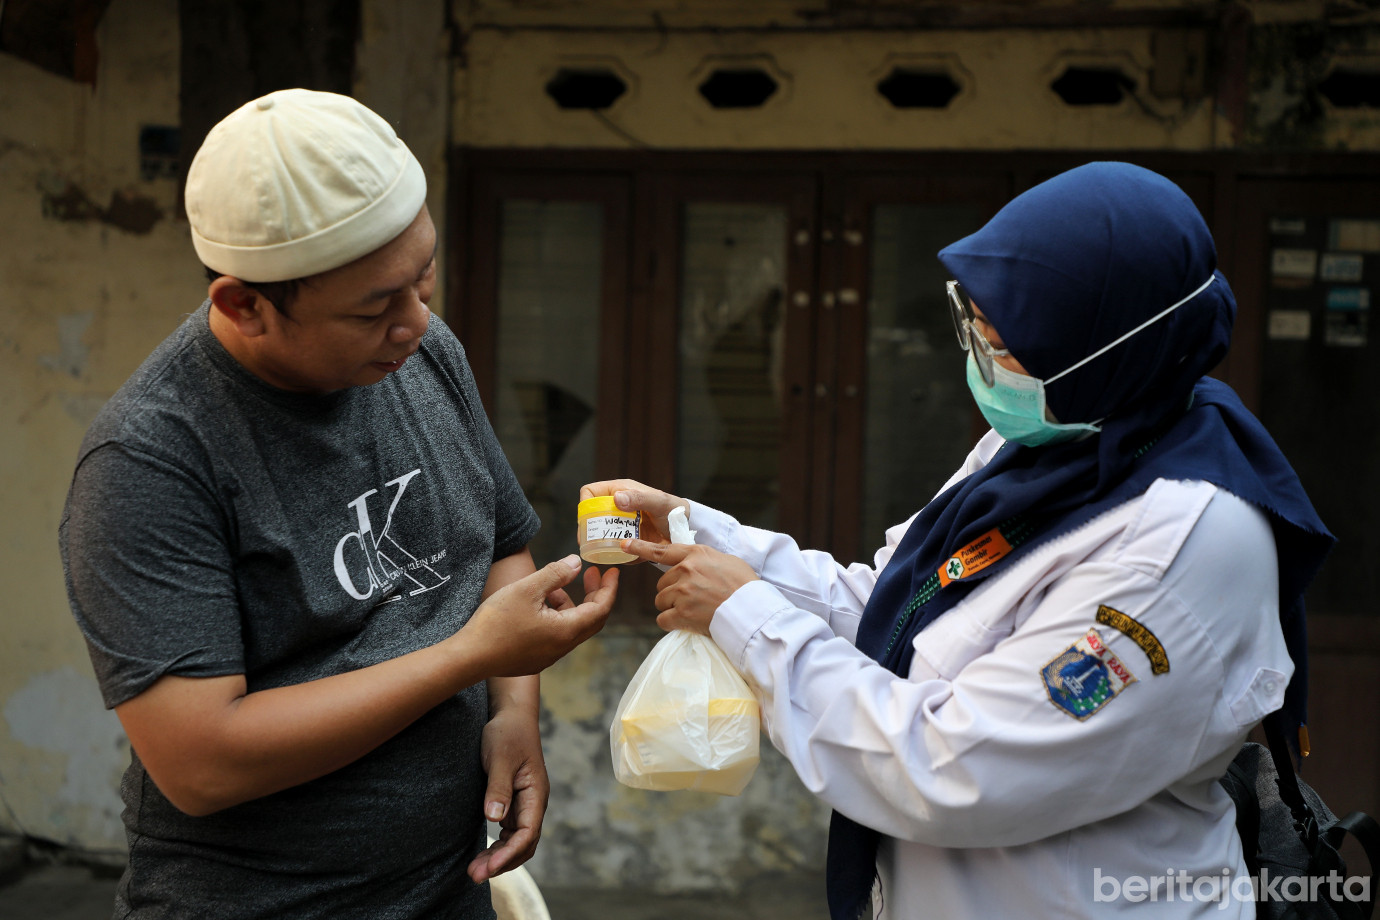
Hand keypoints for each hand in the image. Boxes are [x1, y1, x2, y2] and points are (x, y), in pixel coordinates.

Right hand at [459, 556, 617, 675]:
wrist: (470, 657)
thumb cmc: (497, 621)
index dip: (609, 588)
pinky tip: (538, 604)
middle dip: (595, 595)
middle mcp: (563, 647)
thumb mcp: (527, 589)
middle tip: (592, 574)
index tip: (612, 571)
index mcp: (566, 631)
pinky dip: (557, 616)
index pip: (601, 609)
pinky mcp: (535, 659)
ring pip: (571, 627)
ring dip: (571, 605)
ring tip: (554, 586)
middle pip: (591, 620)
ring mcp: (549, 656)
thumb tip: (576, 563)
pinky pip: (557, 635)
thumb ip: (555, 574)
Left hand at [468, 708, 548, 882]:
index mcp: (536, 794)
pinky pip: (510, 833)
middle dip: (502, 863)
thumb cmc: (507, 733)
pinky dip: (498, 847)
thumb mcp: (500, 758)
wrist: (511, 715)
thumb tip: (494, 819)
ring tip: (474, 871)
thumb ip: (498, 788)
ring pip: (517, 841)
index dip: (508, 854)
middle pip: (524, 844)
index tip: (488, 868)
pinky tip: (483, 854)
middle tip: (474, 876)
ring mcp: (525, 804)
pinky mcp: (515, 802)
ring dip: (499, 858)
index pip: (527, 834)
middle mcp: (534, 803)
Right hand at [580, 479, 688, 547]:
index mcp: (620, 491)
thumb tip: (617, 498)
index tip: (588, 520)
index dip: (584, 504)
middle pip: (589, 516)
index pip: (590, 492)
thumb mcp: (659, 502)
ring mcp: (619, 525)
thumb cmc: (673, 509)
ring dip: (597, 543)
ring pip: (597, 533)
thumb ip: (640, 498)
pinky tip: (620, 557)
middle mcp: (616, 507)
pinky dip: (613, 554)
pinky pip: (611, 548)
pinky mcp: (625, 540)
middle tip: (589, 542)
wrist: (686, 529)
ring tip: (601, 551)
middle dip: (587, 529)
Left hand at [621, 540, 756, 634]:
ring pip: (661, 601)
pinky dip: (672, 622)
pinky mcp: (682, 614)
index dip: (641, 547)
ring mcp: (682, 592)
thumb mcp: (725, 560)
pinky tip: (687, 622)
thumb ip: (703, 559)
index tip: (625, 545)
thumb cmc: (744, 585)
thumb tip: (693, 563)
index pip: (661, 550)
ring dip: (672, 607)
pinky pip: (663, 619)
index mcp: (695, 554)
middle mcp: (685, 571)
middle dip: (672, 591)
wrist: (752, 609)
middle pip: (662, 583)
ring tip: (693, 610)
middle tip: (692, 598)